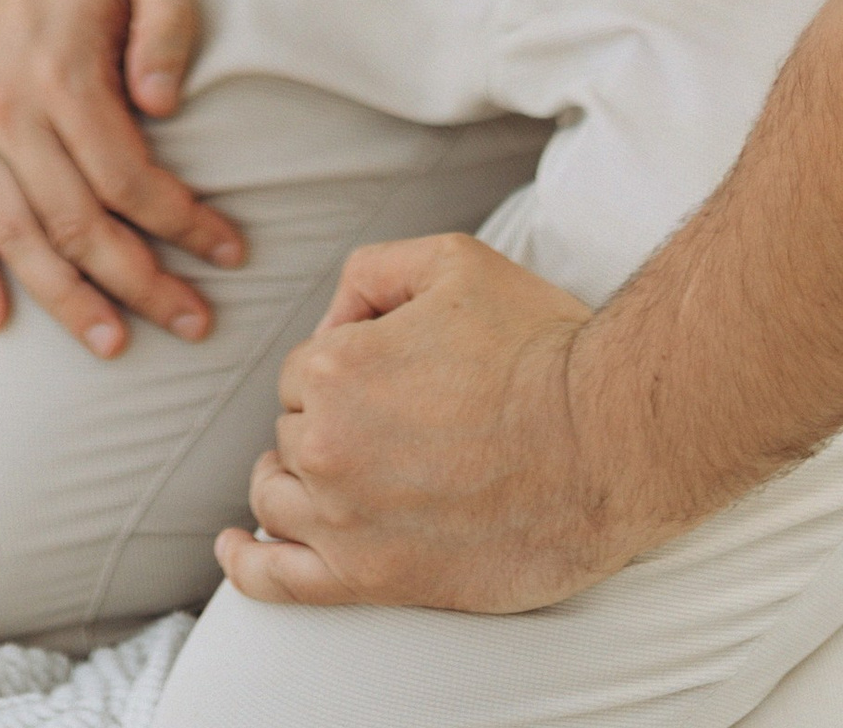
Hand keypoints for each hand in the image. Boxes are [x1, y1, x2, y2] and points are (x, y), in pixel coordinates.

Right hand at [0, 0, 247, 356]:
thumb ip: (169, 22)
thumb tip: (163, 105)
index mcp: (63, 74)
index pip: (127, 179)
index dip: (181, 224)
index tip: (232, 253)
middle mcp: (11, 113)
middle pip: (77, 224)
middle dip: (140, 283)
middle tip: (196, 325)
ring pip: (19, 238)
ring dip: (66, 300)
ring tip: (115, 347)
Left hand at [217, 234, 644, 614]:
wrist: (605, 440)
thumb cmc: (538, 346)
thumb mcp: (452, 261)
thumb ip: (371, 272)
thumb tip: (336, 317)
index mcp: (336, 368)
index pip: (308, 368)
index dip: (353, 361)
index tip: (407, 370)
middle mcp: (327, 447)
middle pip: (297, 430)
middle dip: (335, 418)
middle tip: (409, 417)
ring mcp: (346, 521)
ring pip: (281, 495)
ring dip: (299, 476)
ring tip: (339, 470)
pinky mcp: (375, 579)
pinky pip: (282, 581)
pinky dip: (249, 563)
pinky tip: (236, 547)